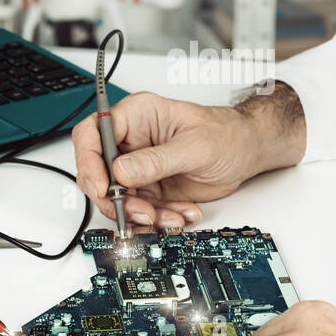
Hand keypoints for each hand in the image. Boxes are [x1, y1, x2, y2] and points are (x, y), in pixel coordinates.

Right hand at [72, 91, 263, 229]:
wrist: (247, 152)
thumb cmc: (226, 134)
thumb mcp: (195, 146)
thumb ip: (157, 160)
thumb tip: (122, 172)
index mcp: (137, 116)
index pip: (92, 133)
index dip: (89, 161)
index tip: (102, 187)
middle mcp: (132, 142)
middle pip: (98, 173)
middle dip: (116, 198)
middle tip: (138, 211)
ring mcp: (139, 168)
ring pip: (118, 198)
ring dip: (140, 214)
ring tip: (167, 216)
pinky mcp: (150, 189)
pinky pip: (140, 211)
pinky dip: (158, 219)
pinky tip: (179, 214)